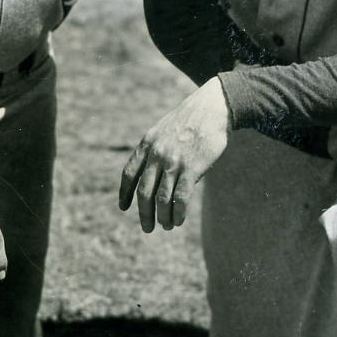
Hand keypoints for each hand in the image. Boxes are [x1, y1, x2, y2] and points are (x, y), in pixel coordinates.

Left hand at [118, 78, 231, 231]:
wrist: (213, 108)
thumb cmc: (190, 121)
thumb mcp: (164, 131)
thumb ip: (155, 151)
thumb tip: (152, 178)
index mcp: (147, 144)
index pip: (129, 173)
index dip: (125, 193)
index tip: (123, 207)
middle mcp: (156, 154)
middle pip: (144, 192)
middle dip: (144, 213)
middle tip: (147, 228)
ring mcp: (173, 161)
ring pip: (162, 198)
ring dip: (163, 217)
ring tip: (166, 226)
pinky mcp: (192, 167)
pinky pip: (181, 197)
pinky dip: (179, 212)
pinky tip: (179, 220)